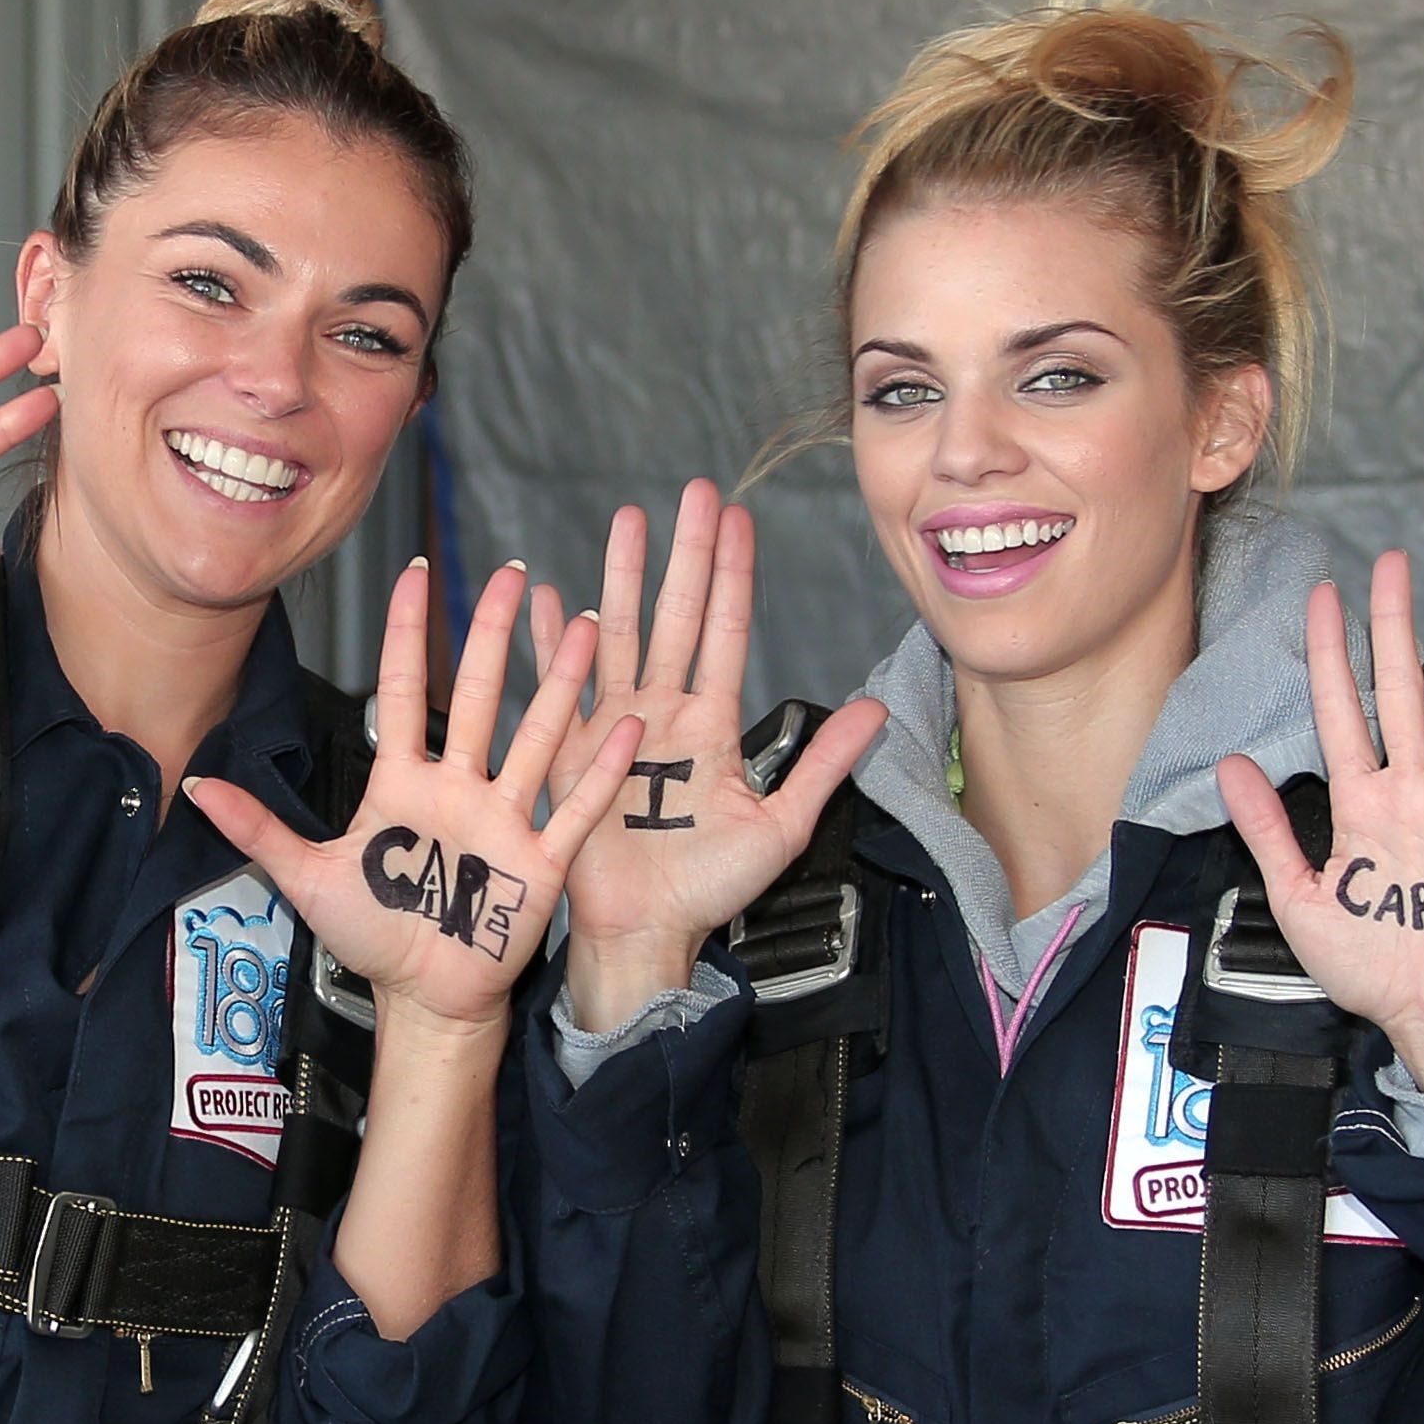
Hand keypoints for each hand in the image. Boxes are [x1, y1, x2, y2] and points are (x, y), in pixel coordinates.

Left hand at [188, 558, 639, 1033]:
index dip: (409, 632)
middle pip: (479, 694)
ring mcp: (503, 819)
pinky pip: (574, 808)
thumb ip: (258, 829)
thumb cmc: (372, 938)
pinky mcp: (539, 860)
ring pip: (534, 736)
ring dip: (560, 684)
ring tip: (587, 626)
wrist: (424, 998)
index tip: (416, 574)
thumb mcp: (307, 878)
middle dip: (494, 632)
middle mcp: (458, 787)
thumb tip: (196, 787)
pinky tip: (623, 726)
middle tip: (513, 573)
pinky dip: (597, 770)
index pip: (404, 689)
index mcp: (403, 783)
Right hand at [530, 480, 884, 1032]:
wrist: (645, 932)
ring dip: (621, 577)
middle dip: (684, 553)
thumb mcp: (780, 826)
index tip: (738, 516)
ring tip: (626, 520)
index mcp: (713, 725)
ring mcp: (615, 726)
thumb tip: (876, 710)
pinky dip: (552, 641)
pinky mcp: (572, 749)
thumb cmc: (709, 889)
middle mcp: (665, 713)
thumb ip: (823, 764)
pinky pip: (559, 684)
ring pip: (621, 634)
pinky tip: (546, 597)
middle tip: (693, 491)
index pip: (726, 631)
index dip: (733, 573)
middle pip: (676, 615)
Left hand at [1217, 550, 1423, 1106]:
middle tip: (1392, 562)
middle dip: (1394, 628)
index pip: (1339, 711)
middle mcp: (1408, 794)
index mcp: (1358, 804)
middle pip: (1400, 694)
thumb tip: (1230, 763)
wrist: (1421, 1015)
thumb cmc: (1365, 963)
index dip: (1329, 655)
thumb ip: (1269, 829)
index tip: (1320, 597)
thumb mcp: (1300, 897)